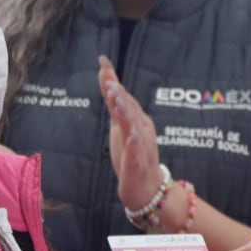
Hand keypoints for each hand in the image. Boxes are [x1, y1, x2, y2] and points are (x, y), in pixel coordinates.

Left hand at [98, 55, 160, 211]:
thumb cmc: (133, 154)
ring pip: (133, 128)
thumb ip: (114, 102)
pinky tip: (131, 137)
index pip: (123, 97)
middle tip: (109, 80)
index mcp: (136, 120)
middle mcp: (140, 130)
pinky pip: (136, 155)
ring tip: (117, 101)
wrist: (147, 188)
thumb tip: (107, 77)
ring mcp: (141, 148)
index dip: (113, 80)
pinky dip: (135, 146)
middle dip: (119, 94)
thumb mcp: (120, 126)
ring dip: (126, 113)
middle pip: (129, 109)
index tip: (103, 62)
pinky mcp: (137, 166)